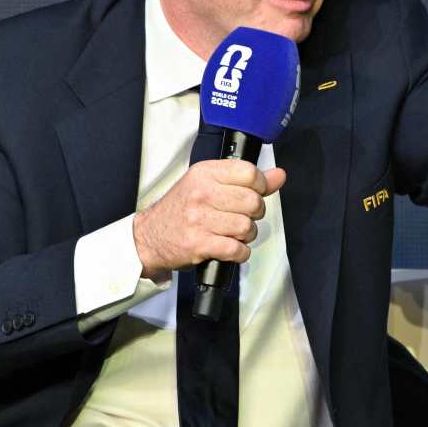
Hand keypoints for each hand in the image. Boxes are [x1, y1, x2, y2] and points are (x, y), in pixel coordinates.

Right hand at [132, 160, 286, 278]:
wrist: (148, 236)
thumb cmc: (179, 210)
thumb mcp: (207, 185)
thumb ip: (245, 180)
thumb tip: (279, 175)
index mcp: (205, 174)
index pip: (249, 173)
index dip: (261, 186)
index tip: (255, 193)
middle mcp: (201, 193)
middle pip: (252, 201)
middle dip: (254, 214)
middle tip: (242, 217)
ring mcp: (199, 219)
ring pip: (247, 227)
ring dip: (247, 235)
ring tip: (234, 234)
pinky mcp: (199, 243)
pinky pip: (236, 249)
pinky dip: (240, 253)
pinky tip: (230, 248)